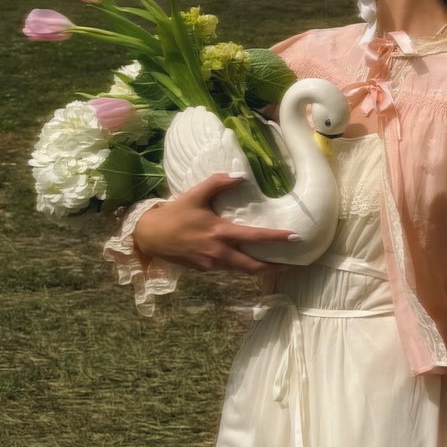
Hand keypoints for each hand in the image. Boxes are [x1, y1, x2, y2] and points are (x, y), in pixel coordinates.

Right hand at [131, 172, 299, 274]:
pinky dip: (240, 267)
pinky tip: (246, 262)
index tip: (295, 238)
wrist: (150, 237)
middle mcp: (219, 252)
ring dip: (258, 269)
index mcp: (220, 232)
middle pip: (253, 266)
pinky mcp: (204, 270)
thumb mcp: (195, 195)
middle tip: (290, 265)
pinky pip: (227, 270)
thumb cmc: (174, 215)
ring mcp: (212, 264)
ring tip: (274, 265)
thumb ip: (217, 183)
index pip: (255, 236)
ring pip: (241, 271)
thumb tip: (240, 175)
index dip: (277, 238)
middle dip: (274, 267)